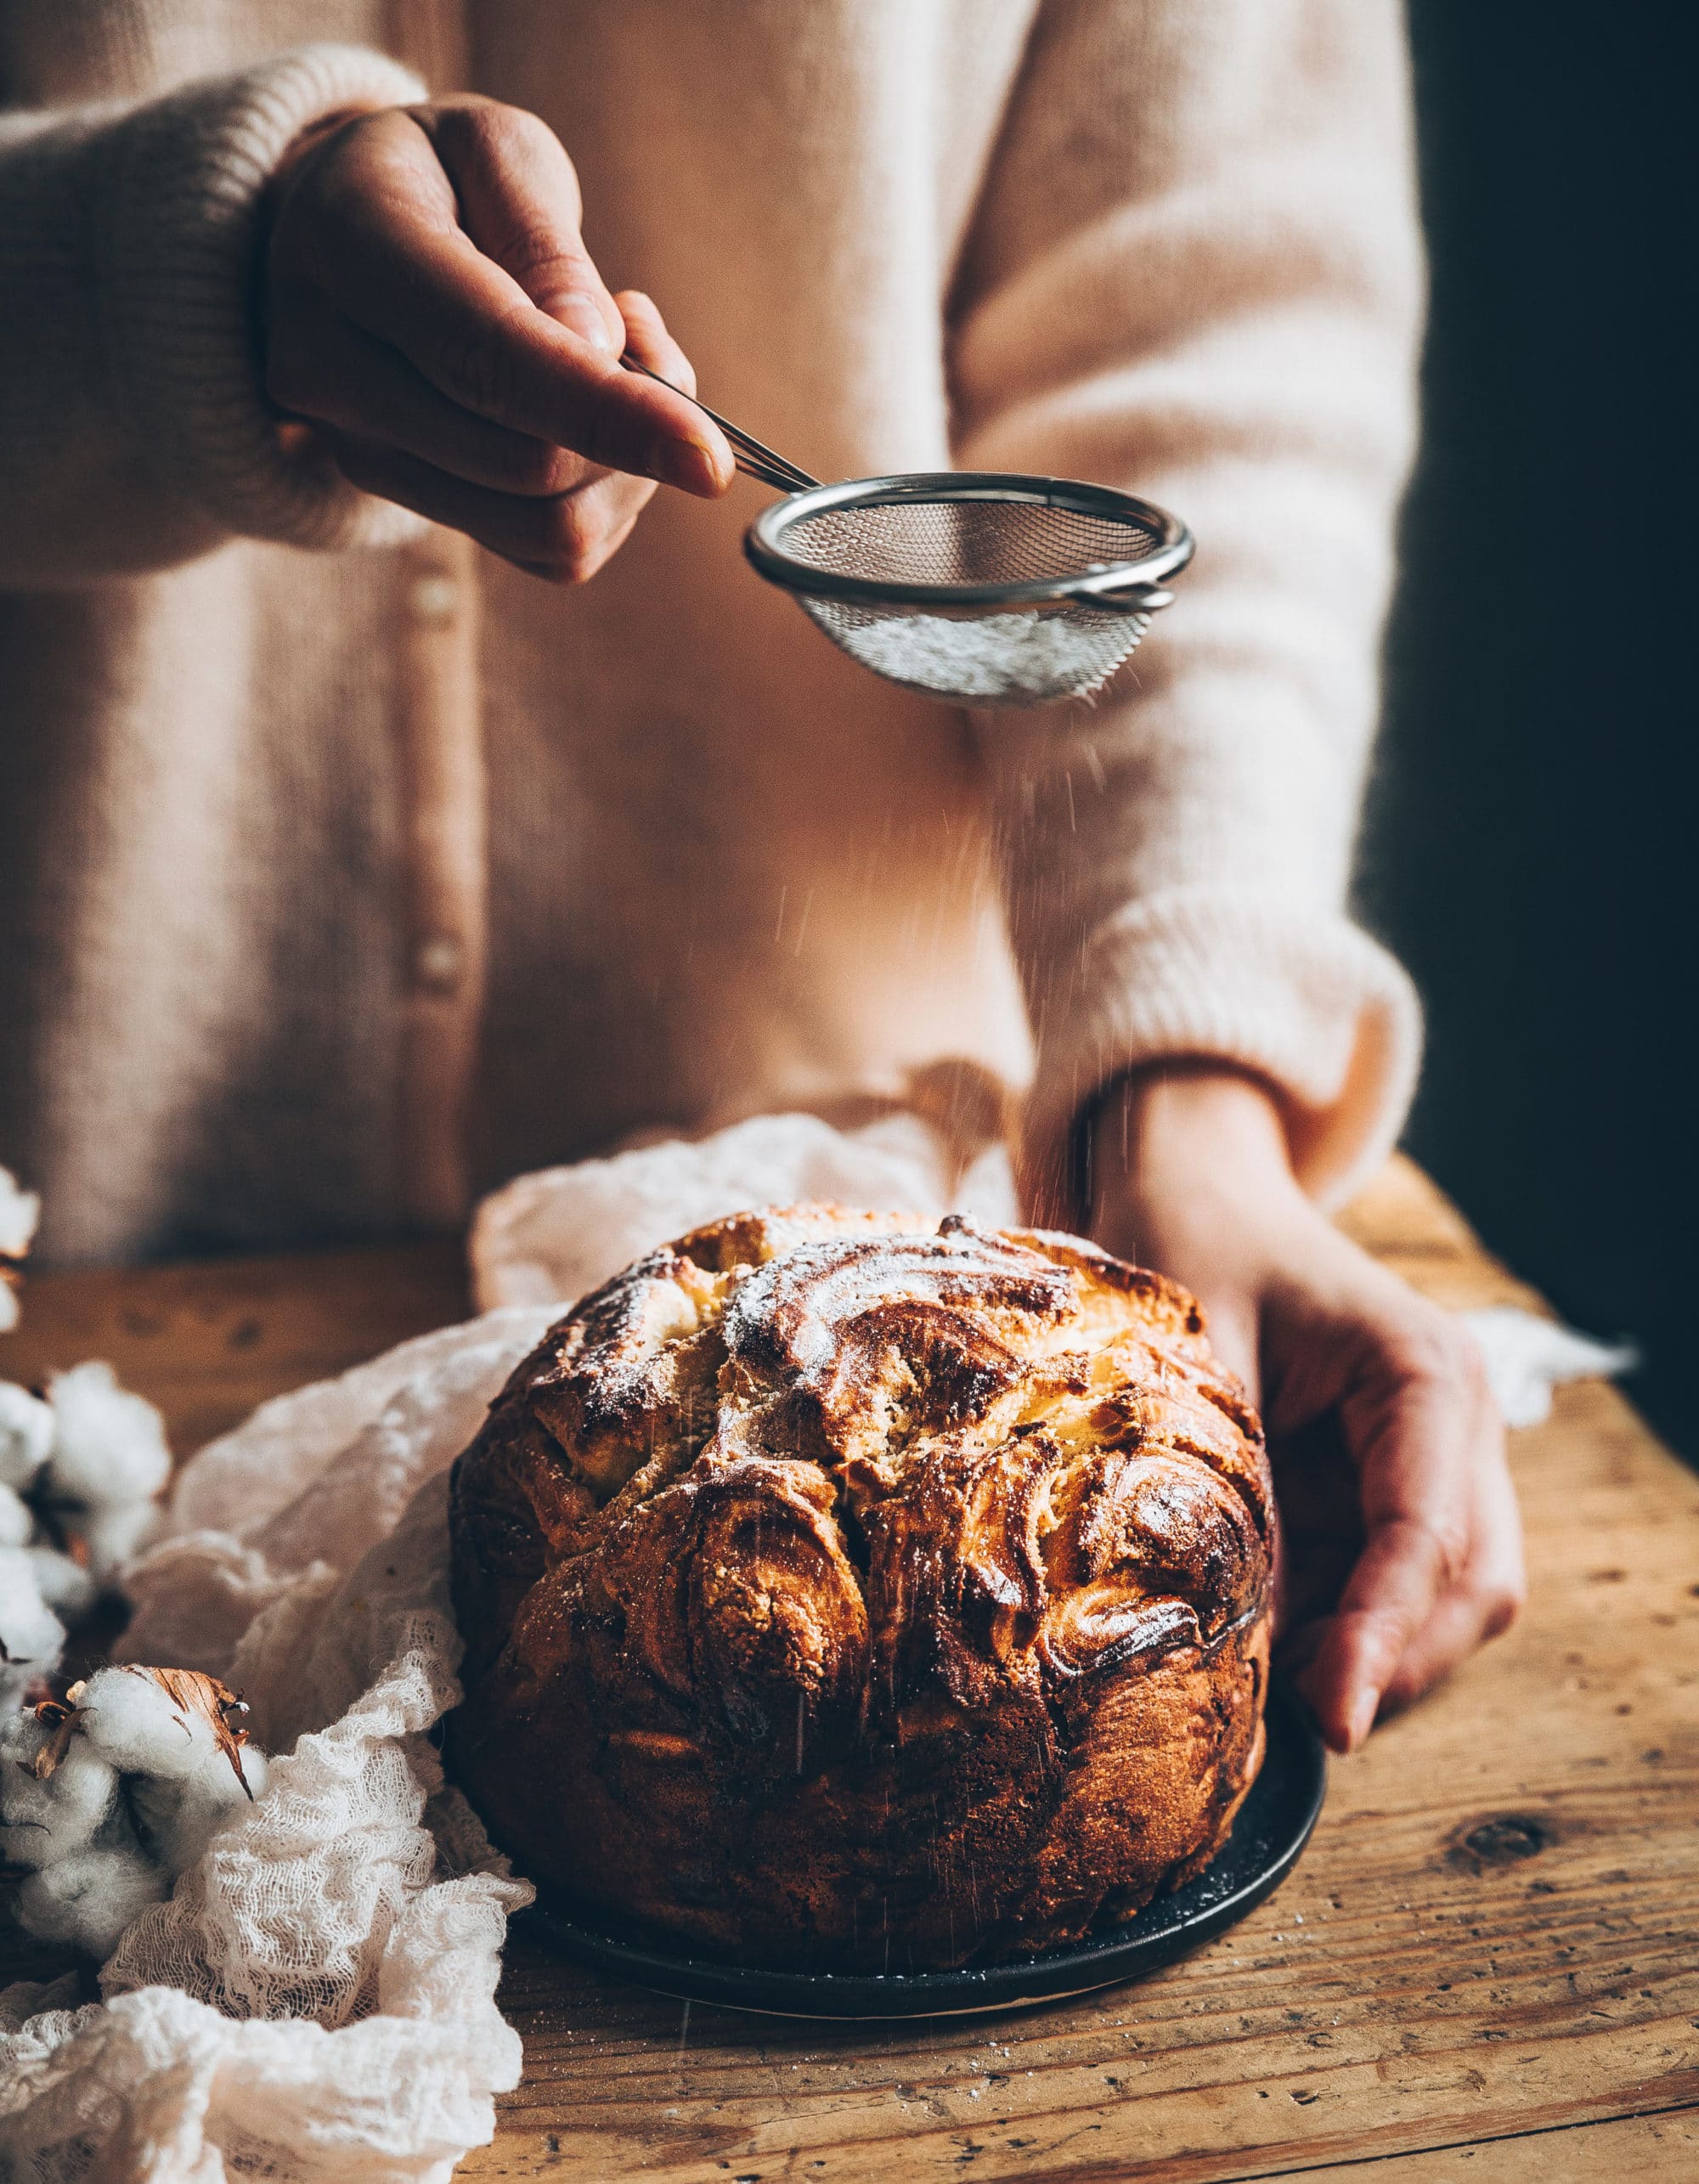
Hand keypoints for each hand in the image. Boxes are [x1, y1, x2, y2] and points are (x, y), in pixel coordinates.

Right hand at [261, 97, 732, 577]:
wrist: (340, 232)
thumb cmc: (437, 177)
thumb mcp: (496, 150)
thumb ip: (546, 245)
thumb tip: (597, 350)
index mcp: (346, 250)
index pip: (489, 360)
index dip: (609, 412)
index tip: (710, 454)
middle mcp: (329, 369)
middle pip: (527, 465)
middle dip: (632, 421)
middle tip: (640, 330)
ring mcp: (361, 454)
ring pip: (544, 527)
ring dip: (625, 467)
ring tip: (613, 365)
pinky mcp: (408, 504)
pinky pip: (546, 551)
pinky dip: (601, 495)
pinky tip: (583, 415)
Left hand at [1084, 1064, 1523, 1752]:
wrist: (1193, 1193)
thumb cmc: (1189, 1246)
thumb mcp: (1191, 1355)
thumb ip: (1224, 1488)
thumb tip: (1238, 1639)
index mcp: (1425, 1373)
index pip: (1427, 1534)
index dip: (1380, 1636)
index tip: (1328, 1717)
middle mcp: (1455, 1425)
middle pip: (1468, 1588)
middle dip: (1385, 1665)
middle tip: (1283, 1721)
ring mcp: (1432, 1464)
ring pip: (1441, 1605)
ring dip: (1362, 1660)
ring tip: (1258, 1688)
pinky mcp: (1386, 1492)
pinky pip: (1384, 1592)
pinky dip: (1335, 1635)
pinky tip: (1260, 1648)